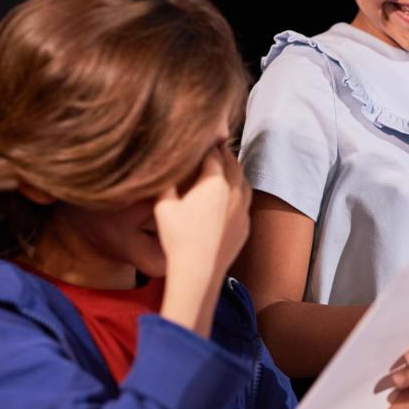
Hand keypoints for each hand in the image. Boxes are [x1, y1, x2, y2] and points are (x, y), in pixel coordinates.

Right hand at [156, 145, 250, 335]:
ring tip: (225, 167)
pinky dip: (240, 192)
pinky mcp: (246, 225)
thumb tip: (164, 165)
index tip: (204, 138)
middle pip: (233, 164)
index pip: (214, 154)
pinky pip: (246, 201)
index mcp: (214, 182)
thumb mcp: (162, 206)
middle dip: (224, 154)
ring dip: (235, 172)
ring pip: (244, 181)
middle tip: (216, 147)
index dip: (209, 144)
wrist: (200, 271)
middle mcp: (235, 192)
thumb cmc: (178, 238)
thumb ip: (165, 182)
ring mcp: (243, 209)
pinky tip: (231, 195)